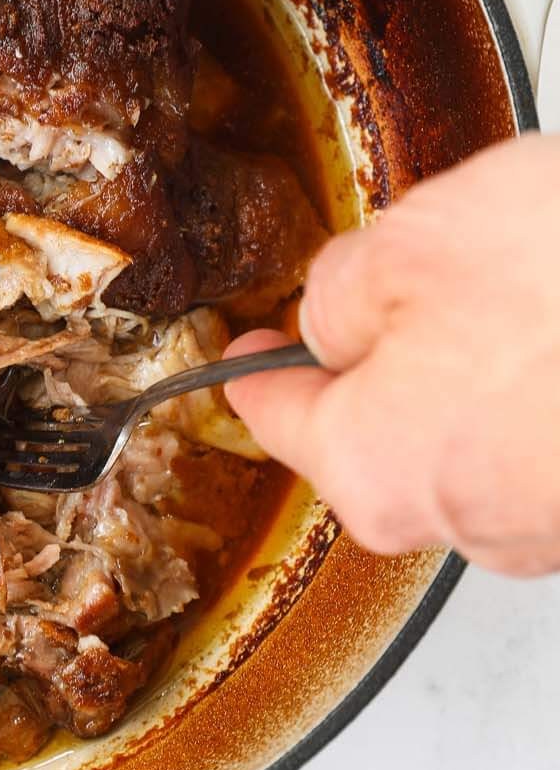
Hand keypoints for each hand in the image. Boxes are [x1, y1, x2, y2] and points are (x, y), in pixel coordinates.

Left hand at [226, 135, 559, 576]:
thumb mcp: (413, 245)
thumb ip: (340, 290)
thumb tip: (332, 313)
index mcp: (372, 467)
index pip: (276, 416)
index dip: (251, 365)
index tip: (241, 351)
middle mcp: (457, 519)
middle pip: (384, 427)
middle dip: (398, 349)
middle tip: (438, 268)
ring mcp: (548, 523)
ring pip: (478, 431)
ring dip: (492, 363)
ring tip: (538, 285)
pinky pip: (548, 436)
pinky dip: (552, 382)